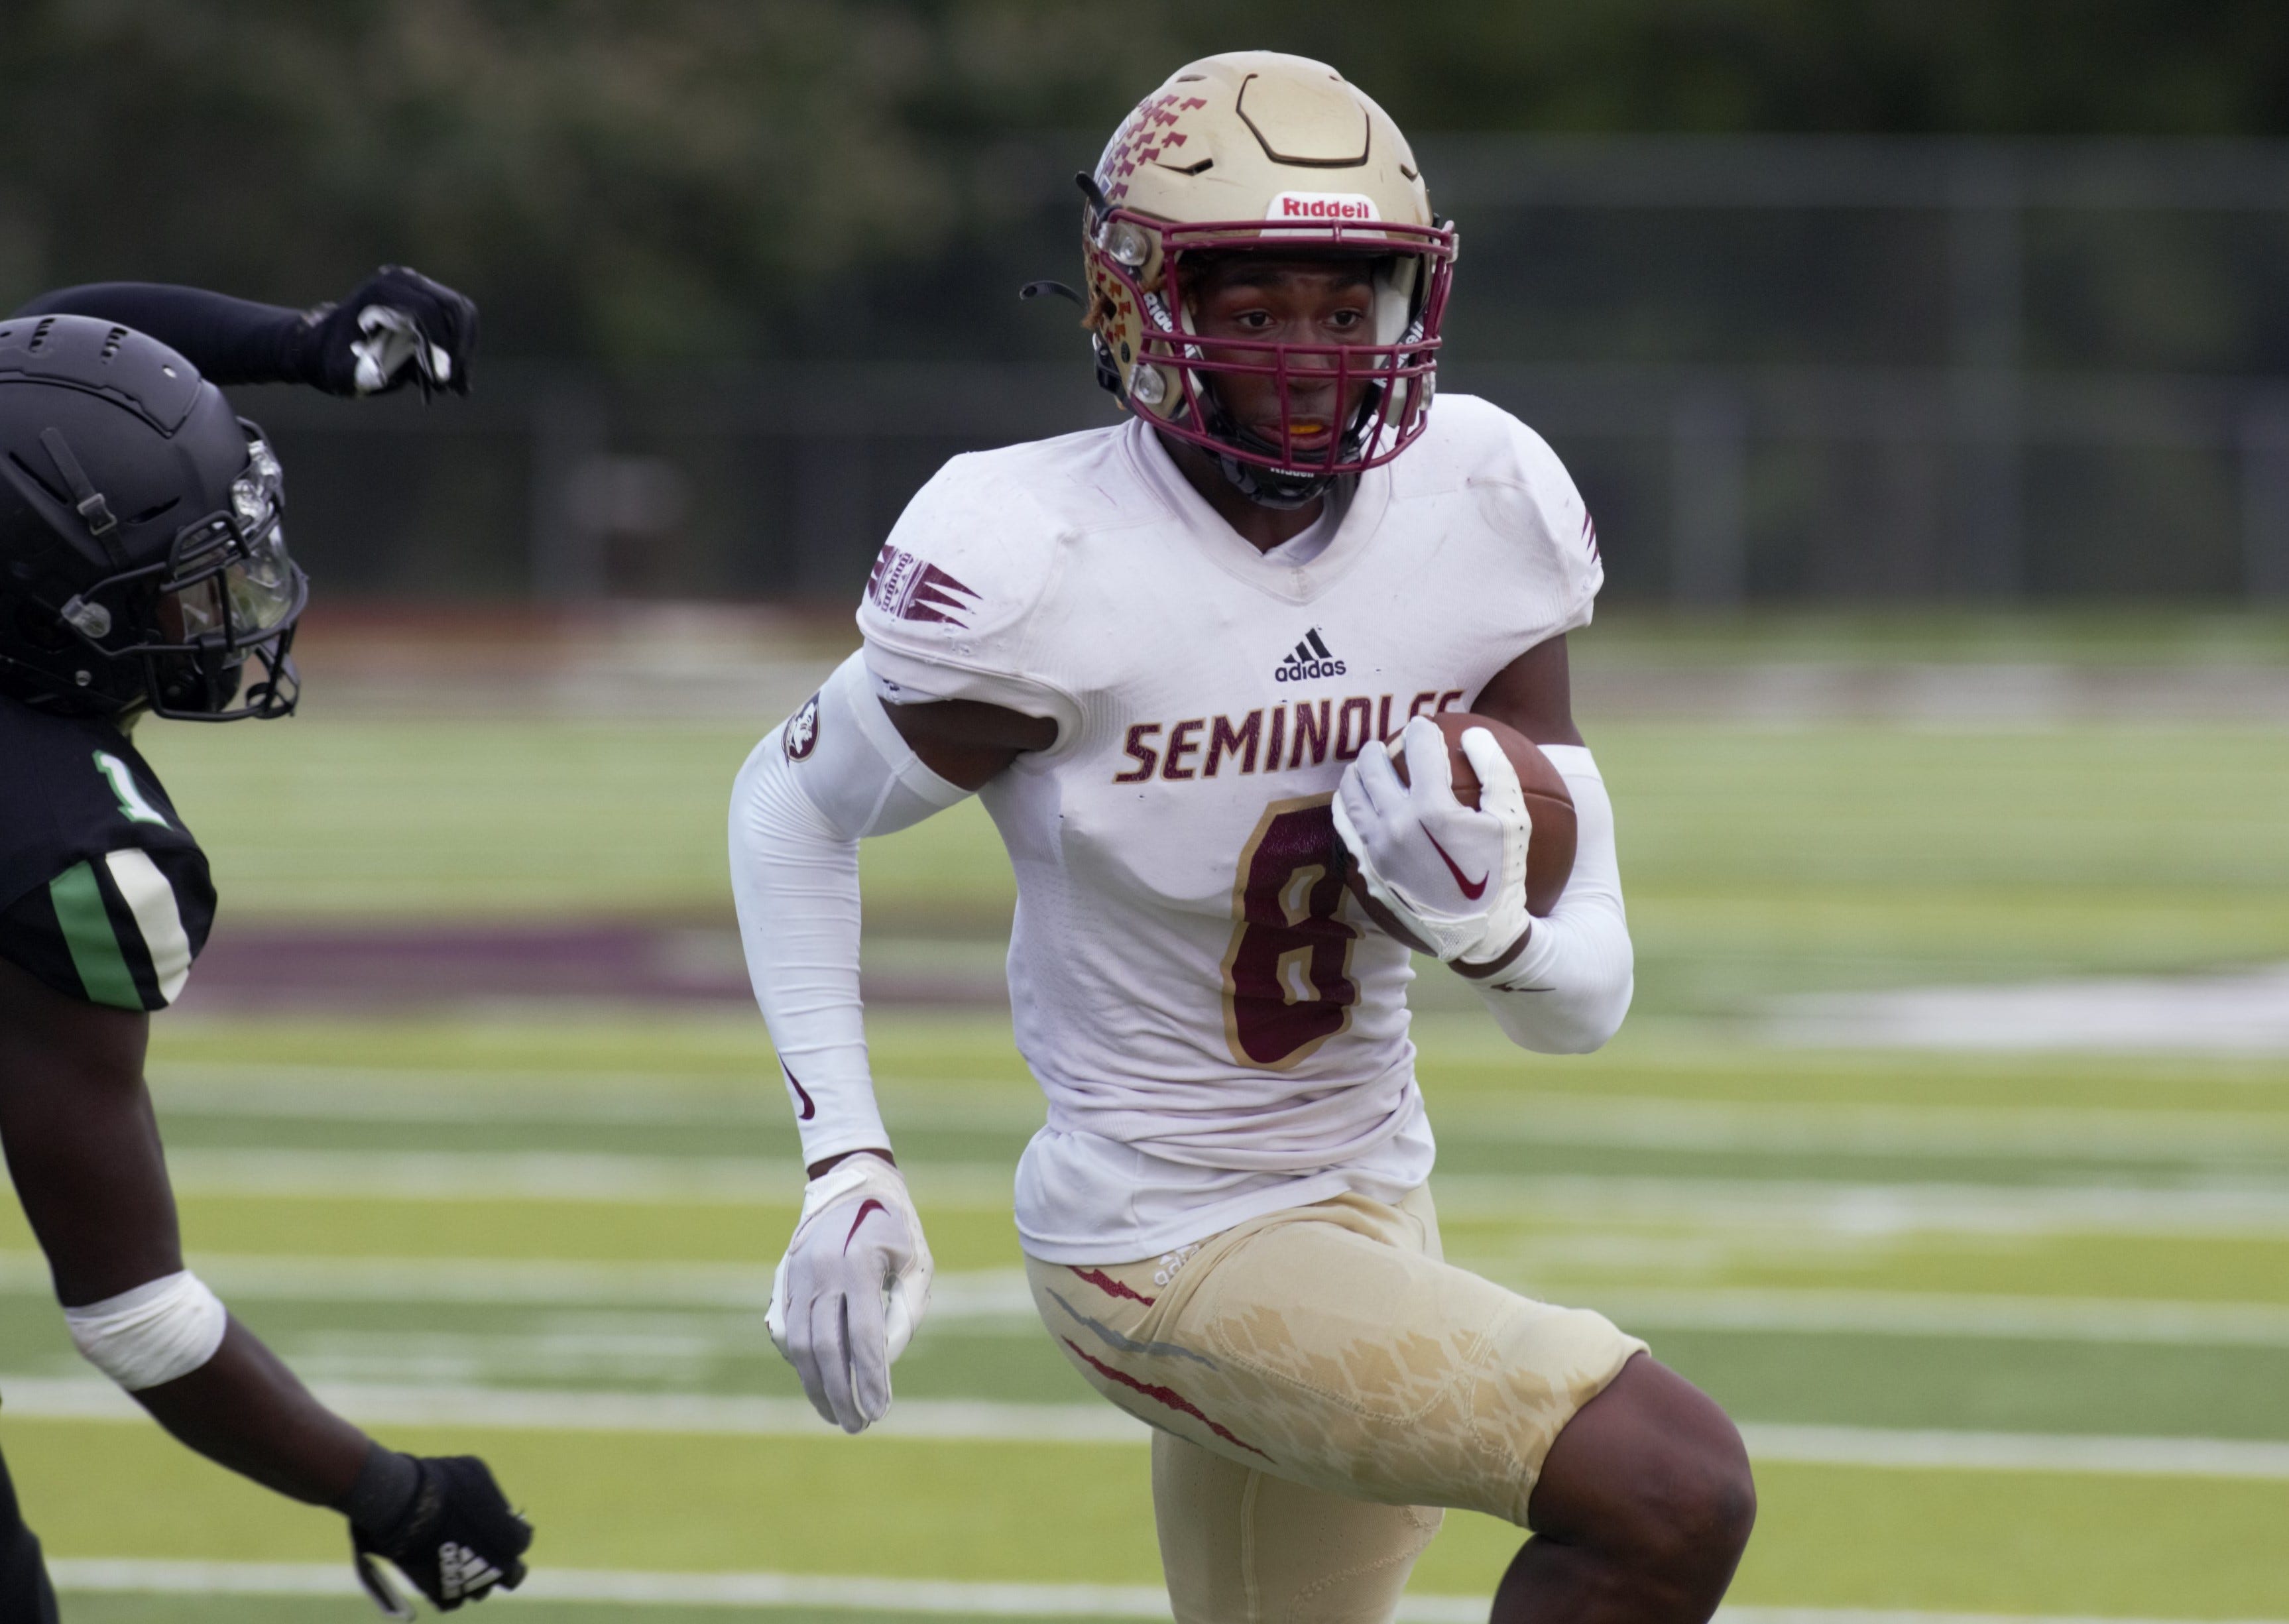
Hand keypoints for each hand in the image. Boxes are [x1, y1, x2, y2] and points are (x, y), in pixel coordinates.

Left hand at [308, 266, 477, 397]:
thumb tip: (395, 371)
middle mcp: (402, 280)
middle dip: (459, 349)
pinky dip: (463, 346)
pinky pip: (459, 317)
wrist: (326, 342)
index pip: (426, 312)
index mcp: (380, 292)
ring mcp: (417, 284)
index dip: (440, 347)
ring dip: (466, 349)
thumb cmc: (333, 360)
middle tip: (457, 387)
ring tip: (460, 387)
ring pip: (462, 312)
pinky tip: (458, 374)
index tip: (442, 381)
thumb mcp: (342, 371)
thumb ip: (366, 371)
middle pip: (452, 307)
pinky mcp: (428, 295)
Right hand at [350, 1455, 529, 1615]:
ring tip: (459, 1559)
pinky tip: (441, 1572)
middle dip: (502, 1562)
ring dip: (475, 1577)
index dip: (511, 1531)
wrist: (405, 1507)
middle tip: (487, 1549)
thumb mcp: (479, 1476)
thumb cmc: (445, 1484)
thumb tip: (496, 1512)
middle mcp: (497, 1568)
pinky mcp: (443, 1596)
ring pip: (481, 1589)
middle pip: (511, 1574)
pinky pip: (453, 1600)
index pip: (522, 1540)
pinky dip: (449, 1589)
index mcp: (512, 1540)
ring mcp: (471, 1585)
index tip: (500, 1526)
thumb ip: (492, 1501)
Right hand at [767, 1152, 932, 1433]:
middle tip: (858, 1427)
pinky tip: (818, 1383)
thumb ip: (903, 1314)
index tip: (881, 1411)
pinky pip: (787, 1331)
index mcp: (859, 1264)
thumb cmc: (896, 1225)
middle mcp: (822, 1271)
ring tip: (835, 1415)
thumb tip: (883, 1363)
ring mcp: (798, 1275)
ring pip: (798, 1345)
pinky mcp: (785, 1280)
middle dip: (840, 1395)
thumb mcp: (915, 1264)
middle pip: (824, 1349)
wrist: (853, 1178)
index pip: (863, 1337)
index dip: (871, 1379)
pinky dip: (801, 1362)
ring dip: (815, 1386)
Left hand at [1332, 715, 1531, 965]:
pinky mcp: (1364, 869)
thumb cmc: (1501, 876)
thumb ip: (1496, 771)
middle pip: (1373, 766)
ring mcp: (1375, 848)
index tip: (1425, 727)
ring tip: (1367, 767)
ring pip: (1351, 793)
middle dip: (1380, 748)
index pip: (1419, 749)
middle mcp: (1396, 824)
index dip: (1422, 731)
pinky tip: (1354, 801)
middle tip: (1387, 745)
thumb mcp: (1514, 822)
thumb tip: (1473, 733)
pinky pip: (1344, 827)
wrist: (1477, 934)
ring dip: (1358, 773)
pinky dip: (1346, 806)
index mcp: (1433, 809)